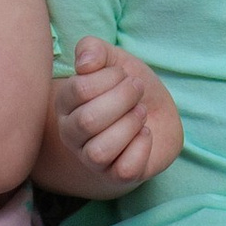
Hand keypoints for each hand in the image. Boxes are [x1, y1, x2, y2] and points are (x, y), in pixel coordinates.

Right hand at [63, 37, 181, 186]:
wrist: (159, 114)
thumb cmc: (130, 88)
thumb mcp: (114, 60)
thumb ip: (94, 50)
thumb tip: (84, 63)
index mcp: (66, 103)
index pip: (78, 90)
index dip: (109, 78)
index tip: (124, 75)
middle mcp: (72, 134)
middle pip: (88, 122)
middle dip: (123, 100)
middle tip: (137, 91)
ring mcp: (91, 158)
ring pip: (100, 152)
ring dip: (130, 125)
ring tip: (141, 113)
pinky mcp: (116, 175)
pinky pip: (123, 170)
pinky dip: (141, 148)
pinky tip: (145, 134)